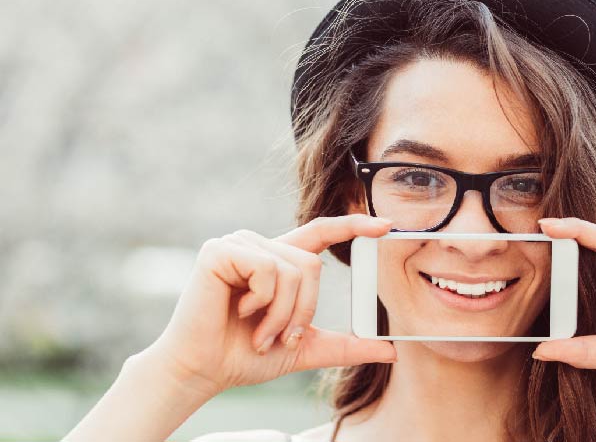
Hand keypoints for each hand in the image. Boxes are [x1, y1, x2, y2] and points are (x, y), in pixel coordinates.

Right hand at [141, 214, 397, 398]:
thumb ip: (346, 345)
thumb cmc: (246, 356)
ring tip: (258, 332)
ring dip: (282, 313)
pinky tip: (238, 311)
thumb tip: (390, 349)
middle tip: (280, 337)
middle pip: (312, 264)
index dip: (354, 225)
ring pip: (293, 269)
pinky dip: (260, 301)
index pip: (322, 233)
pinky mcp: (220, 251)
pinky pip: (266, 269)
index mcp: (280, 262)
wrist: (205, 370)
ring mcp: (239, 245)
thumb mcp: (306, 348)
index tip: (386, 226)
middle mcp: (261, 246)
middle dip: (303, 311)